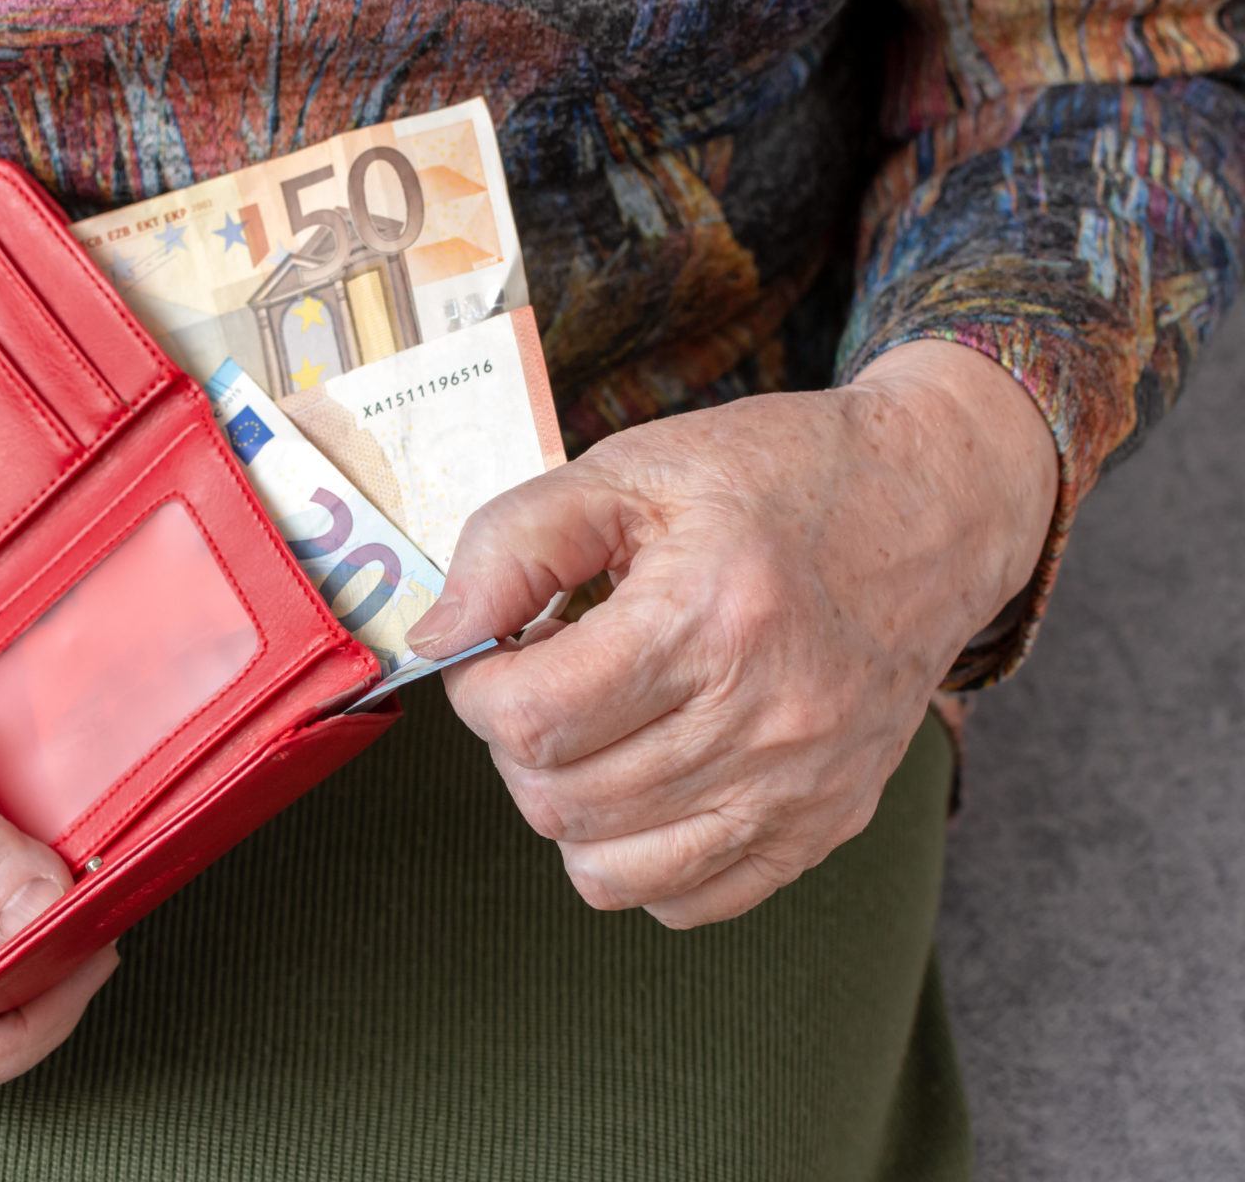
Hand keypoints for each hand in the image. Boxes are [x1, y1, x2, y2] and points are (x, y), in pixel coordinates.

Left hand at [408, 340, 1056, 927]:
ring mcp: (801, 788)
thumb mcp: (630, 470)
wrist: (934, 507)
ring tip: (597, 724)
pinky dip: (637, 857)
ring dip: (566, 801)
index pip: (532, 719)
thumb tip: (438, 639)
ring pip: (607, 869)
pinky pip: (686, 902)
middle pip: (558, 800)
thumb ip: (512, 544)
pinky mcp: (823, 826)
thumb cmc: (776, 479)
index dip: (481, 688)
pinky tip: (646, 776)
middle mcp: (766, 719)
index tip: (500, 649)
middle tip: (549, 675)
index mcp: (709, 618)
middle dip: (518, 740)